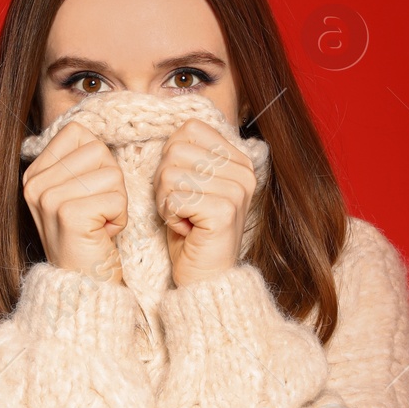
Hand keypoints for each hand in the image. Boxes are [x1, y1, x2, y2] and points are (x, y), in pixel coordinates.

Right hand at [21, 120, 126, 283]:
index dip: (98, 162)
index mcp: (33, 172)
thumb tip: (95, 125)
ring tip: (99, 224)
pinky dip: (120, 218)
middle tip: (96, 213)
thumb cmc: (88, 239)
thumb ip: (80, 160)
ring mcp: (48, 198)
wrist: (84, 287)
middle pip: (98, 150)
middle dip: (111, 182)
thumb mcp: (76, 192)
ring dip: (117, 201)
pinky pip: (117, 197)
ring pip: (112, 173)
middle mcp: (34, 183)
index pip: (79, 132)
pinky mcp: (69, 214)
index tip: (88, 193)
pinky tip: (102, 235)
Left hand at [155, 119, 257, 287]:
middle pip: (176, 150)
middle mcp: (243, 171)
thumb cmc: (193, 231)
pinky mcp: (224, 210)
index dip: (172, 157)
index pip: (189, 129)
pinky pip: (174, 198)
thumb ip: (188, 156)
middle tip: (181, 207)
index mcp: (238, 159)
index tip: (183, 186)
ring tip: (183, 218)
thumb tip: (171, 131)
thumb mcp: (191, 185)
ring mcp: (237, 190)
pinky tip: (186, 229)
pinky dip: (170, 216)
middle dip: (165, 182)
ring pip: (170, 174)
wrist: (206, 277)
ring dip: (166, 201)